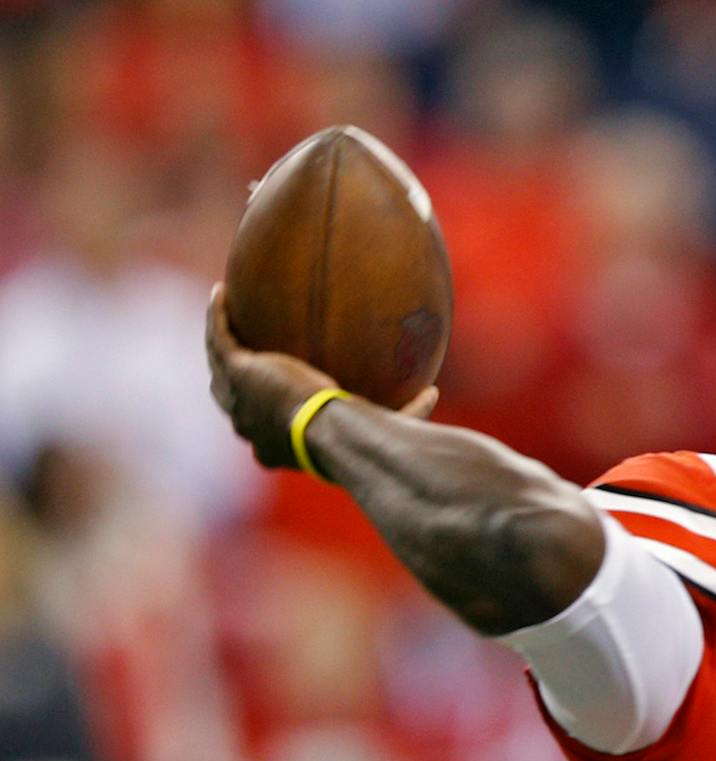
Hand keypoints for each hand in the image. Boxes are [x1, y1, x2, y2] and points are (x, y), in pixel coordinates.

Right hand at [204, 284, 435, 471]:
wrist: (334, 434)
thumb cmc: (363, 441)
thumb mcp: (385, 426)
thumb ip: (405, 410)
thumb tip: (434, 392)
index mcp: (278, 450)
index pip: (264, 434)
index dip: (266, 417)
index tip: (280, 397)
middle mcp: (252, 429)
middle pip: (234, 402)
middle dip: (236, 383)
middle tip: (244, 358)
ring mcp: (238, 401)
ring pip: (218, 367)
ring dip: (220, 341)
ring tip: (224, 315)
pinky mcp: (236, 373)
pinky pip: (217, 337)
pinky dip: (218, 316)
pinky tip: (222, 292)